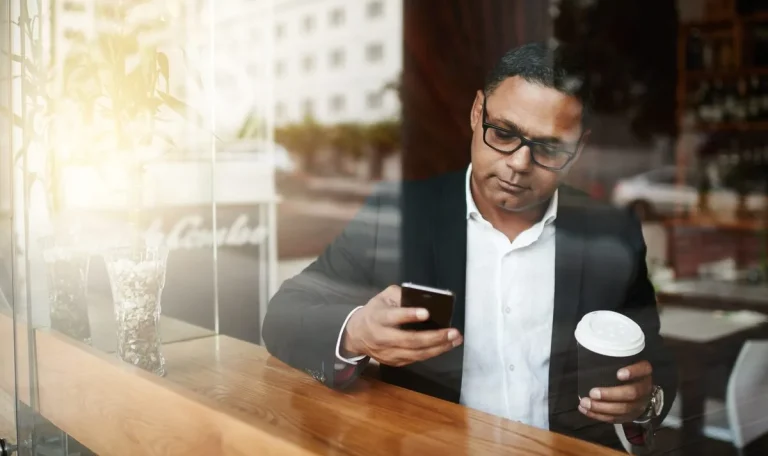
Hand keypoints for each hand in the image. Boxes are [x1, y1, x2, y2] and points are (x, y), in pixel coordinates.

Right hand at [342, 285, 462, 366]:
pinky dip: (432, 353)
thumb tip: (421, 298)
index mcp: (378, 317)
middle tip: (452, 332)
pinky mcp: (394, 362)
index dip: (409, 315)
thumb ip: (400, 295)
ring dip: (438, 348)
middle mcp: (383, 337)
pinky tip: (444, 346)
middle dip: (434, 337)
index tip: (427, 313)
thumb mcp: (382, 297)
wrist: (356, 336)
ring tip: (455, 340)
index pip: (394, 317)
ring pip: (416, 354)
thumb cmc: (374, 312)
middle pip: (409, 340)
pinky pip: (416, 359)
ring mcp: (389, 353)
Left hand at [578, 361, 652, 423]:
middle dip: (610, 394)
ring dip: (601, 408)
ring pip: (622, 409)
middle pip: (631, 394)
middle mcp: (644, 389)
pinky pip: (614, 419)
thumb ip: (614, 360)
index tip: (619, 373)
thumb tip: (588, 352)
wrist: (642, 396)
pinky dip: (598, 415)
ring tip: (585, 403)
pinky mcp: (629, 417)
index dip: (633, 372)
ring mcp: (638, 405)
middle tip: (593, 392)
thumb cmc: (627, 375)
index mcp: (644, 373)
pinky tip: (585, 410)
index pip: (643, 369)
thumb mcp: (626, 364)